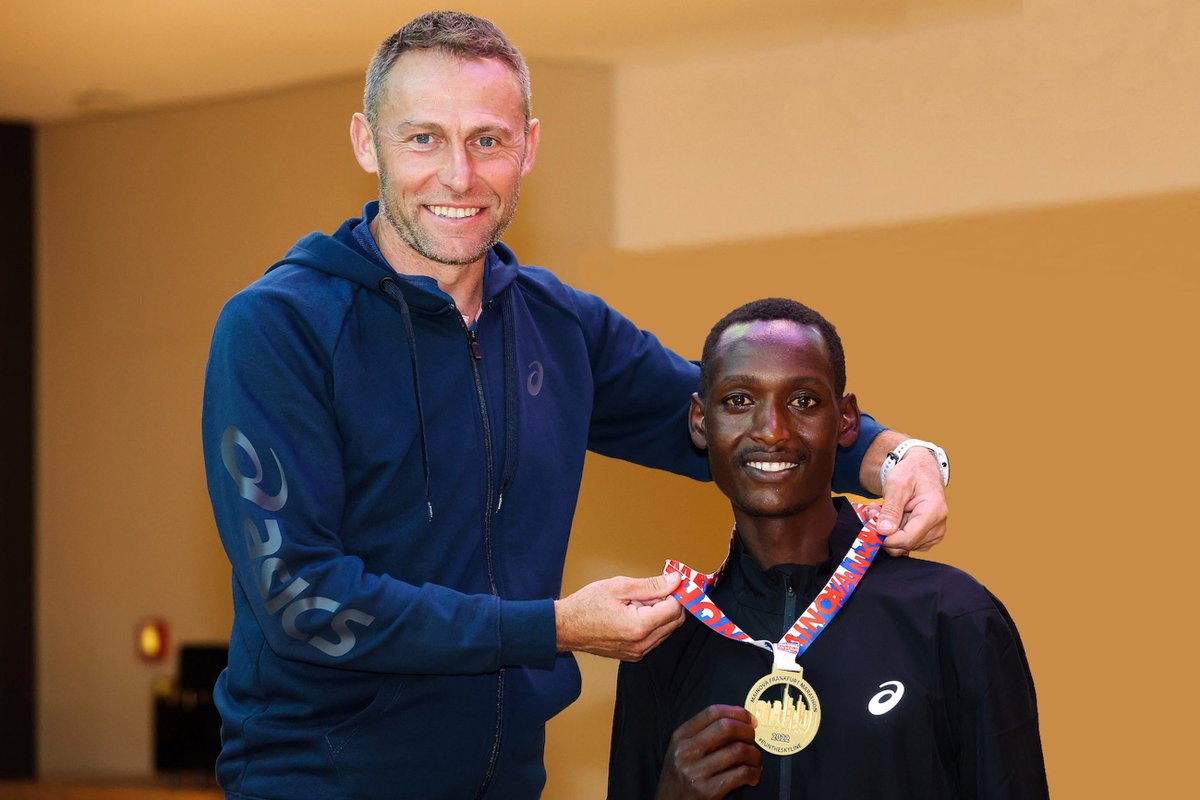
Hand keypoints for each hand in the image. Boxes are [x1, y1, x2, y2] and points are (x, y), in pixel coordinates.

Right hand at [555, 573, 684, 659]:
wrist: (565, 627)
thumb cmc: (586, 606)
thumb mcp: (619, 587)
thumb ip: (651, 585)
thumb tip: (674, 580)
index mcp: (640, 626)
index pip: (675, 609)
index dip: (675, 593)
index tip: (670, 582)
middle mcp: (642, 644)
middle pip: (675, 622)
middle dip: (670, 603)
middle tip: (656, 589)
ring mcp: (638, 652)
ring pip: (666, 631)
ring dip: (661, 614)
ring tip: (639, 601)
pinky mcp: (633, 655)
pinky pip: (654, 638)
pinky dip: (652, 624)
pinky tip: (636, 613)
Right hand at [655, 705, 760, 799]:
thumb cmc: (678, 779)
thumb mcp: (680, 751)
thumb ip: (701, 736)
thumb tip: (736, 722)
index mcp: (680, 737)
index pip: (712, 713)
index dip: (736, 712)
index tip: (748, 718)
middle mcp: (686, 752)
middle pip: (726, 727)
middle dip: (747, 731)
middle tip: (753, 738)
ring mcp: (696, 772)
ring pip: (738, 750)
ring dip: (754, 754)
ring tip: (755, 760)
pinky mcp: (708, 791)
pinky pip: (741, 774)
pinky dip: (753, 773)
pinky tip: (752, 775)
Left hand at [876, 447, 947, 555]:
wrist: (922, 470)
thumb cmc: (912, 473)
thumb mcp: (897, 484)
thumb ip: (891, 509)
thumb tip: (884, 531)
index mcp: (934, 512)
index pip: (907, 539)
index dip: (884, 537)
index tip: (869, 523)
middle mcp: (938, 527)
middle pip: (903, 545)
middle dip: (883, 532)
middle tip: (872, 511)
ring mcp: (933, 535)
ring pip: (901, 546)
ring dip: (886, 531)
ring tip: (880, 510)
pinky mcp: (926, 538)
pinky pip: (904, 543)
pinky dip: (892, 532)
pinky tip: (888, 517)